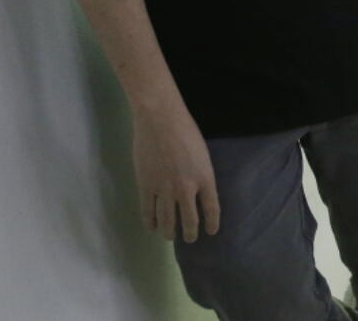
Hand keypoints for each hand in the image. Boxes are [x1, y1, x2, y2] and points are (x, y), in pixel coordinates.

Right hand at [132, 107, 219, 242]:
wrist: (160, 120)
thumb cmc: (185, 130)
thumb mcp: (202, 154)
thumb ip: (200, 174)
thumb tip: (197, 191)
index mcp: (205, 177)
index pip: (212, 208)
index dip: (212, 223)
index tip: (211, 232)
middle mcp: (186, 188)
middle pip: (189, 220)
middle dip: (190, 232)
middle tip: (190, 238)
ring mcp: (164, 189)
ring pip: (167, 220)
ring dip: (169, 232)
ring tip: (170, 236)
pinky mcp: (145, 187)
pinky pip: (148, 212)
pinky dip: (151, 223)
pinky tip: (153, 227)